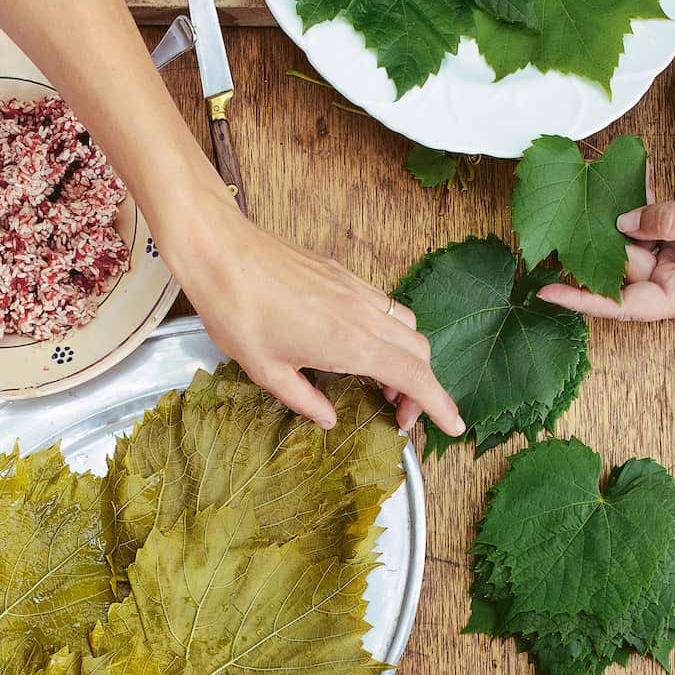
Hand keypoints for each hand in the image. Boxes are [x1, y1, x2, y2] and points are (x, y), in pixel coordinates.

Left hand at [162, 192, 463, 435]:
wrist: (221, 250)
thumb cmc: (237, 309)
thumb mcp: (266, 371)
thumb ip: (305, 400)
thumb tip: (329, 418)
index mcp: (350, 343)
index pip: (414, 377)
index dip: (439, 404)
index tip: (453, 424)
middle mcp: (363, 314)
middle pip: (419, 353)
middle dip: (421, 387)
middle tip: (396, 412)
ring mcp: (356, 290)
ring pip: (407, 326)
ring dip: (407, 357)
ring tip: (380, 381)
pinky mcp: (343, 274)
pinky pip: (384, 305)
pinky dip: (389, 331)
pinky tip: (360, 345)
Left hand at [536, 190, 674, 325]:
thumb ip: (673, 220)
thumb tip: (624, 219)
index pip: (622, 305)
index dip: (583, 299)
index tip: (546, 291)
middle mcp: (670, 292)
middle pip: (622, 271)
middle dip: (600, 242)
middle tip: (571, 212)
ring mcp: (671, 274)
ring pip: (632, 249)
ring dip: (621, 220)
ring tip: (601, 188)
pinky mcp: (674, 255)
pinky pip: (648, 235)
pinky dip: (641, 212)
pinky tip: (634, 183)